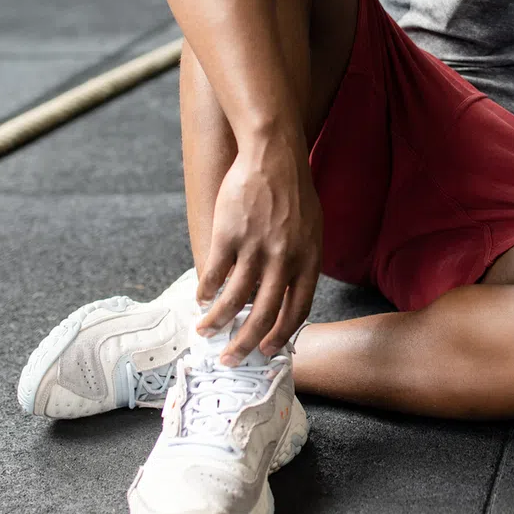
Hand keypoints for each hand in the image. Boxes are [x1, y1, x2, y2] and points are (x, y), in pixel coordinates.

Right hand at [196, 136, 323, 363]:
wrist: (273, 154)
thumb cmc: (294, 192)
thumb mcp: (312, 230)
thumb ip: (302, 262)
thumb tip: (287, 295)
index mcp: (308, 259)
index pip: (298, 309)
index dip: (282, 334)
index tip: (267, 349)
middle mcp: (284, 259)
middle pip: (264, 314)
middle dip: (245, 344)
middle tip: (230, 359)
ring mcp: (255, 247)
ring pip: (233, 299)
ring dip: (217, 322)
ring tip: (205, 332)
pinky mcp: (229, 234)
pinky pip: (213, 273)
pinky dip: (205, 291)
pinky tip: (200, 299)